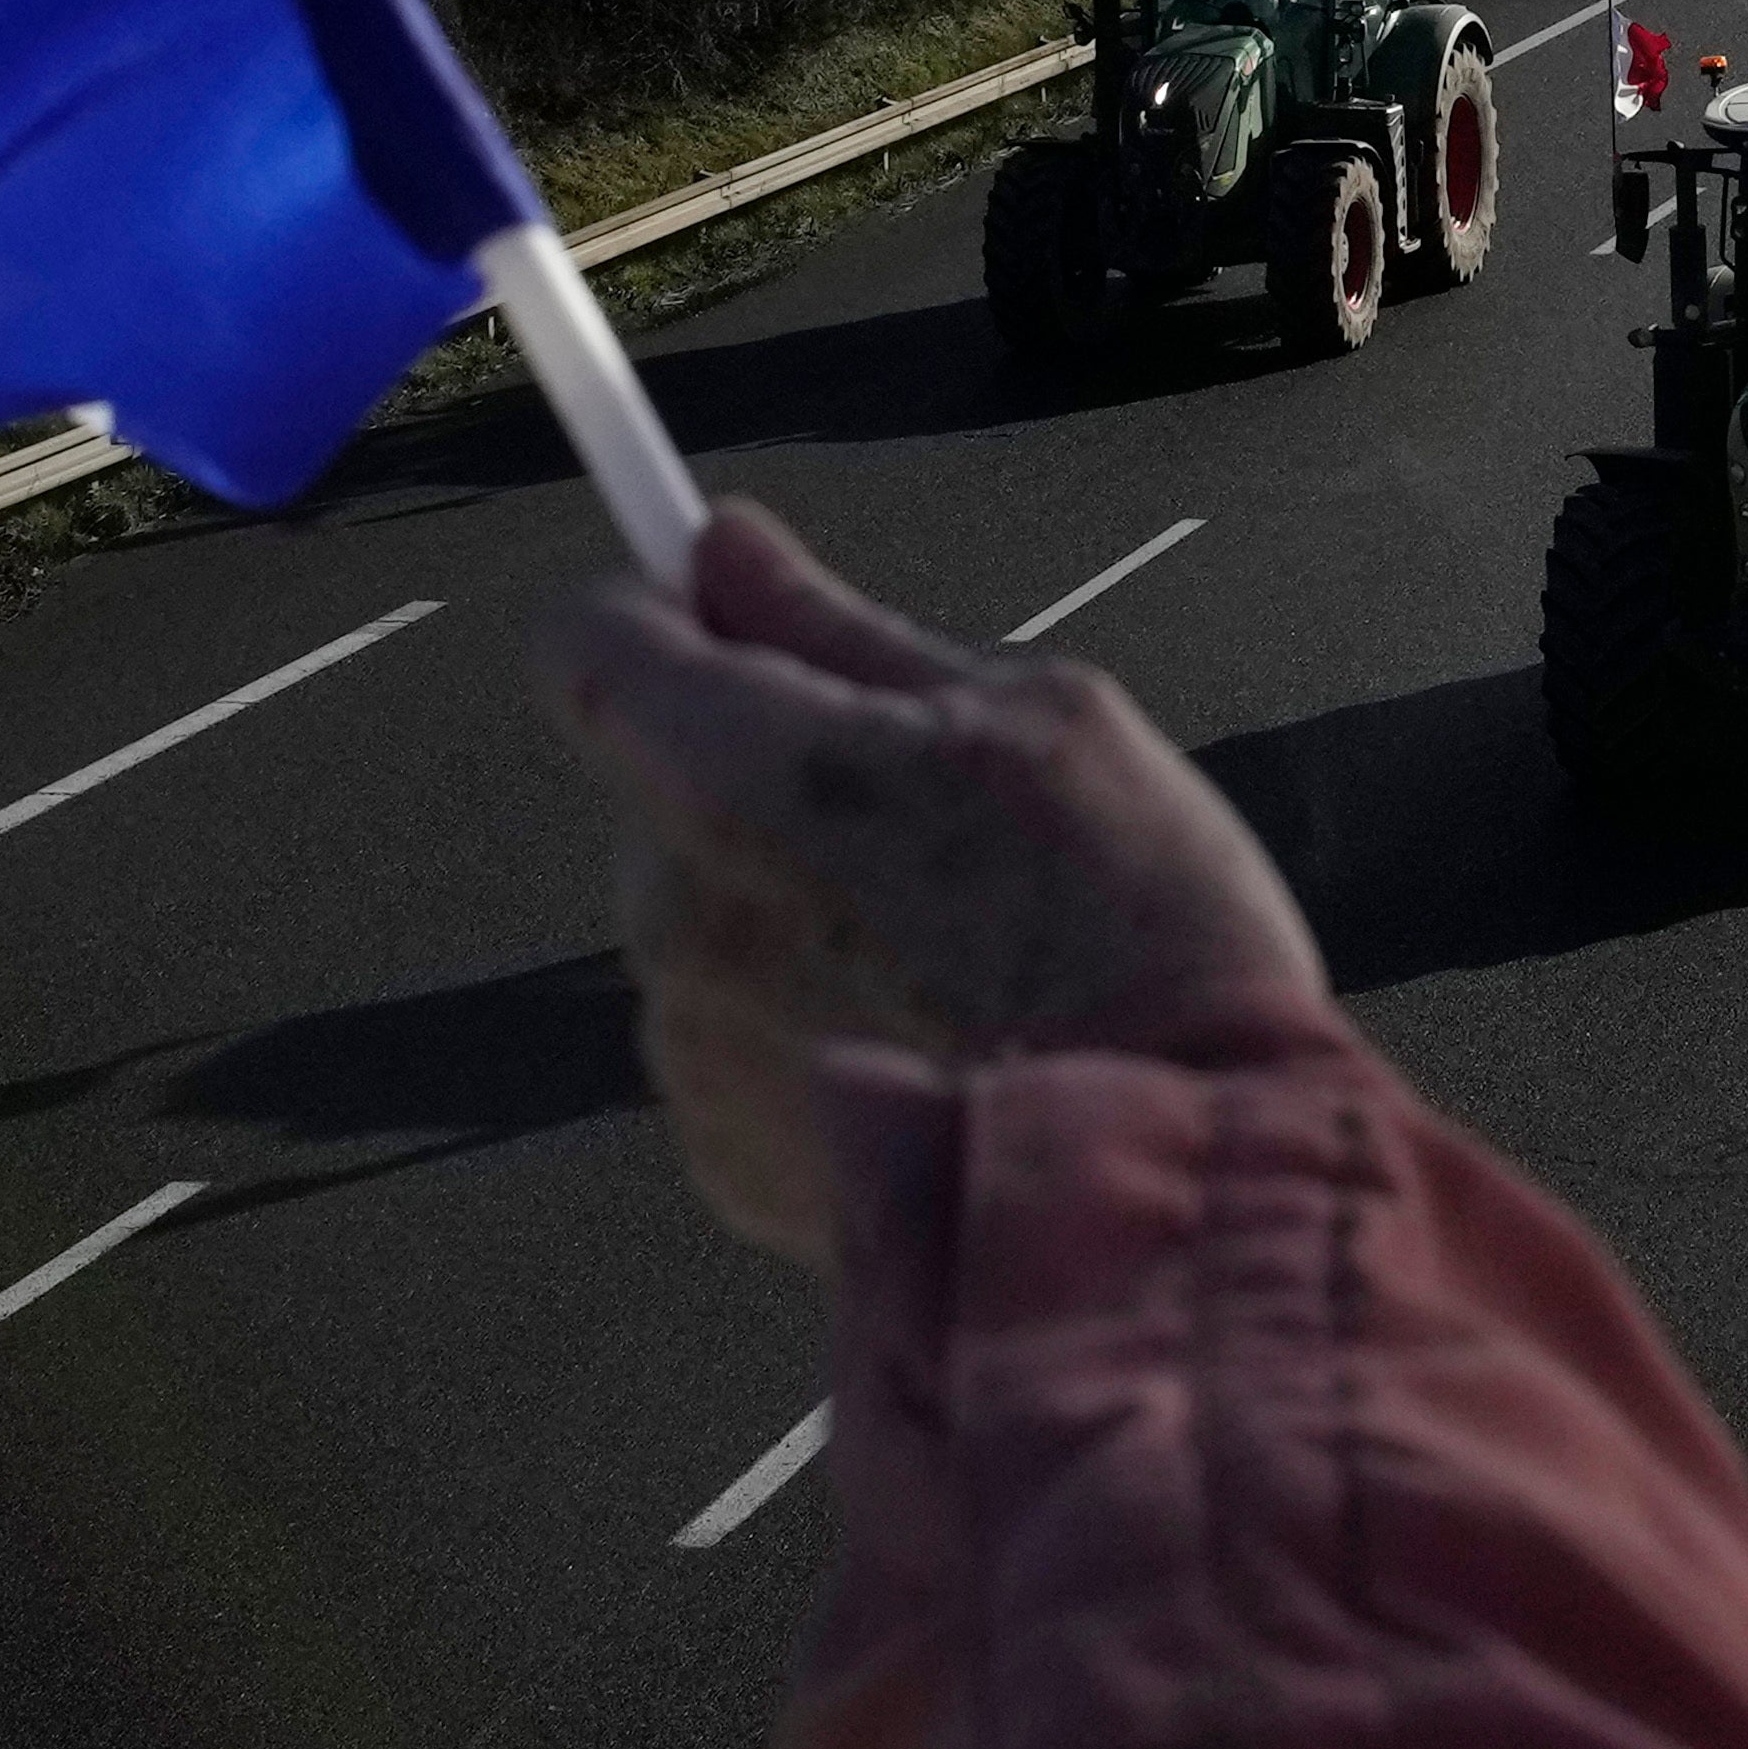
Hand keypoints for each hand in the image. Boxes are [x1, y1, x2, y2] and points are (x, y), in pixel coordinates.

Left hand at [541, 499, 1328, 1261]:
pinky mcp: (719, 1157)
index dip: (659, 610)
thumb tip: (725, 548)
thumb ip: (842, 628)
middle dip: (766, 775)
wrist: (1163, 1199)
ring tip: (960, 953)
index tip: (747, 614)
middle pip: (662, 785)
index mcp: (730, 773)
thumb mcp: (1037, 713)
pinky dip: (815, 1024)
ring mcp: (684, 1050)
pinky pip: (740, 1039)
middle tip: (936, 813)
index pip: (584, 640)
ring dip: (793, 906)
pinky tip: (939, 1046)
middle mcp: (667, 914)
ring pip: (707, 916)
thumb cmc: (1128, 931)